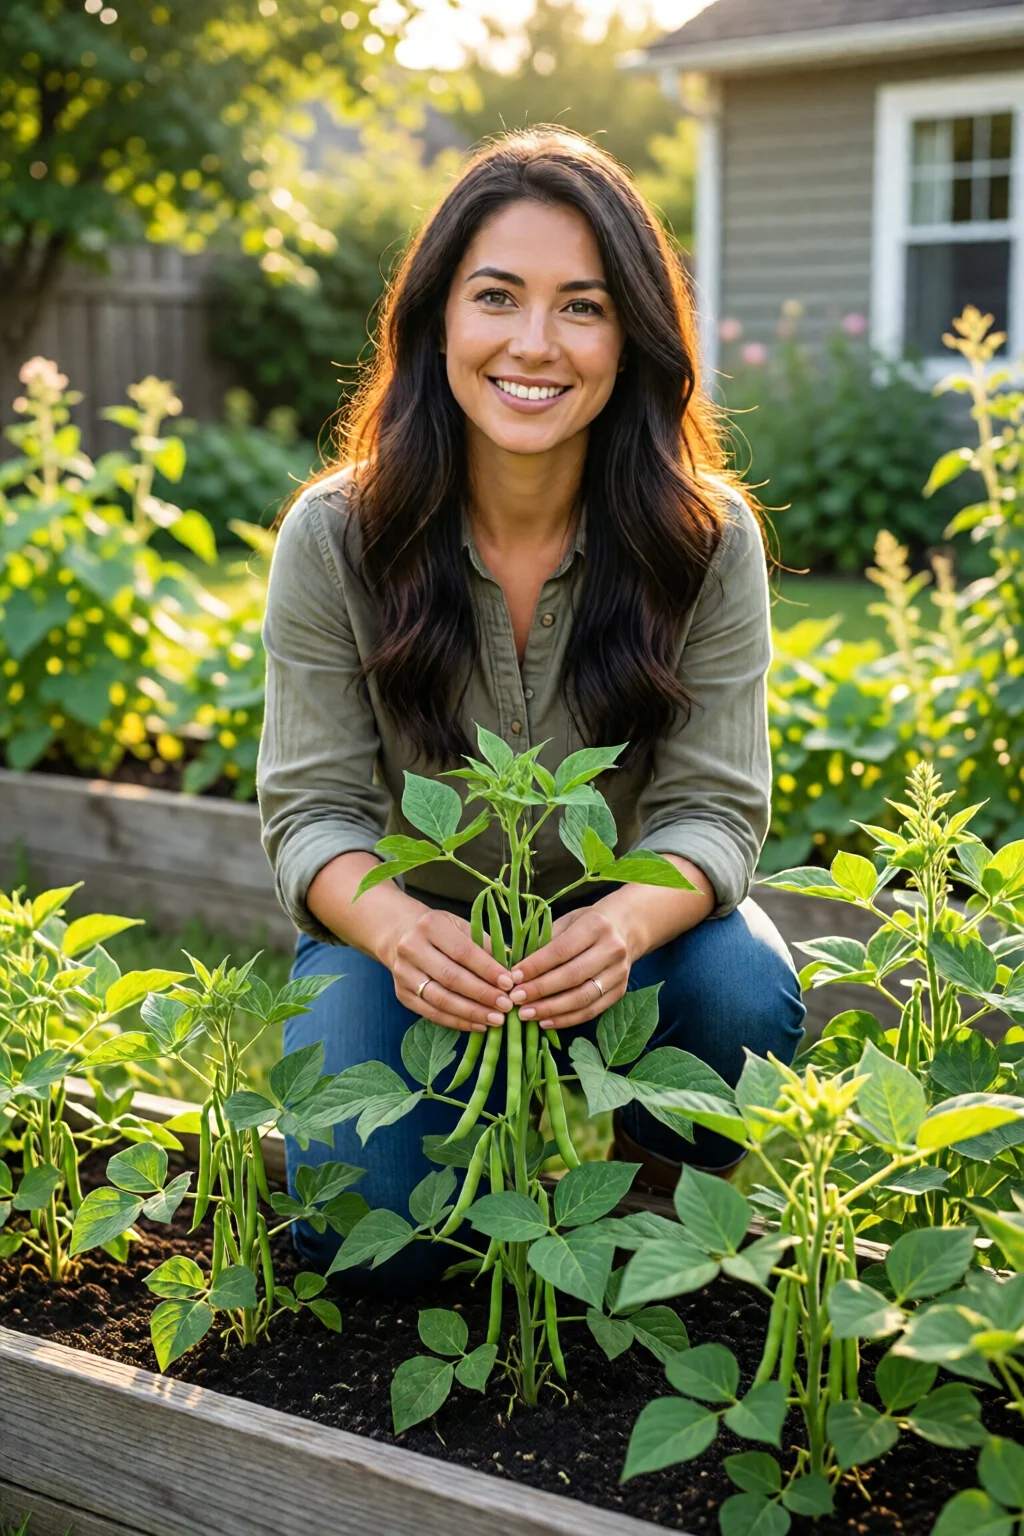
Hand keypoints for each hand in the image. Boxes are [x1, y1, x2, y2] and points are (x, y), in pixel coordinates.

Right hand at [379, 907, 514, 1032]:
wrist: (401, 935)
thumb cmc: (442, 931)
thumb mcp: (462, 927)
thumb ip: (485, 948)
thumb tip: (511, 975)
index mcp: (430, 926)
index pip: (463, 952)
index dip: (487, 970)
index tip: (509, 984)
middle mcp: (412, 949)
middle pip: (451, 978)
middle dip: (482, 995)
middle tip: (506, 1006)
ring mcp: (404, 974)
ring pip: (441, 999)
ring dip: (471, 1013)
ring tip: (495, 1019)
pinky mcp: (402, 994)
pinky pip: (432, 1013)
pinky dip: (457, 1022)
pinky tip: (477, 1025)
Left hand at [506, 907, 631, 1030]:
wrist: (625, 929)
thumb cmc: (587, 924)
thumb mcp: (567, 921)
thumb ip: (545, 942)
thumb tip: (517, 969)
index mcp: (596, 926)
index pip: (562, 950)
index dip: (536, 965)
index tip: (514, 977)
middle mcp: (611, 950)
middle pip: (572, 976)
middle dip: (541, 990)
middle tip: (515, 999)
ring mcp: (618, 973)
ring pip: (583, 998)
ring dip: (551, 1010)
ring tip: (527, 1014)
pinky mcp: (620, 992)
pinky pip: (591, 1011)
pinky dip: (567, 1019)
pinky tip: (546, 1021)